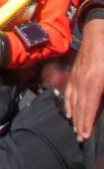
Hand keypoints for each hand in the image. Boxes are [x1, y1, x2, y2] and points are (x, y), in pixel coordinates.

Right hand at [66, 18, 103, 141]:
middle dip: (80, 123)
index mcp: (95, 81)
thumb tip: (102, 102)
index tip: (85, 135)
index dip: (87, 122)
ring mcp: (77, 77)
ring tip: (75, 129)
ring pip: (73, 100)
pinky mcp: (75, 72)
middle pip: (80, 106)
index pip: (89, 107)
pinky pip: (69, 91)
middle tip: (80, 138)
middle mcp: (83, 81)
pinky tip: (69, 111)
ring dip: (74, 116)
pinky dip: (68, 103)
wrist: (99, 30)